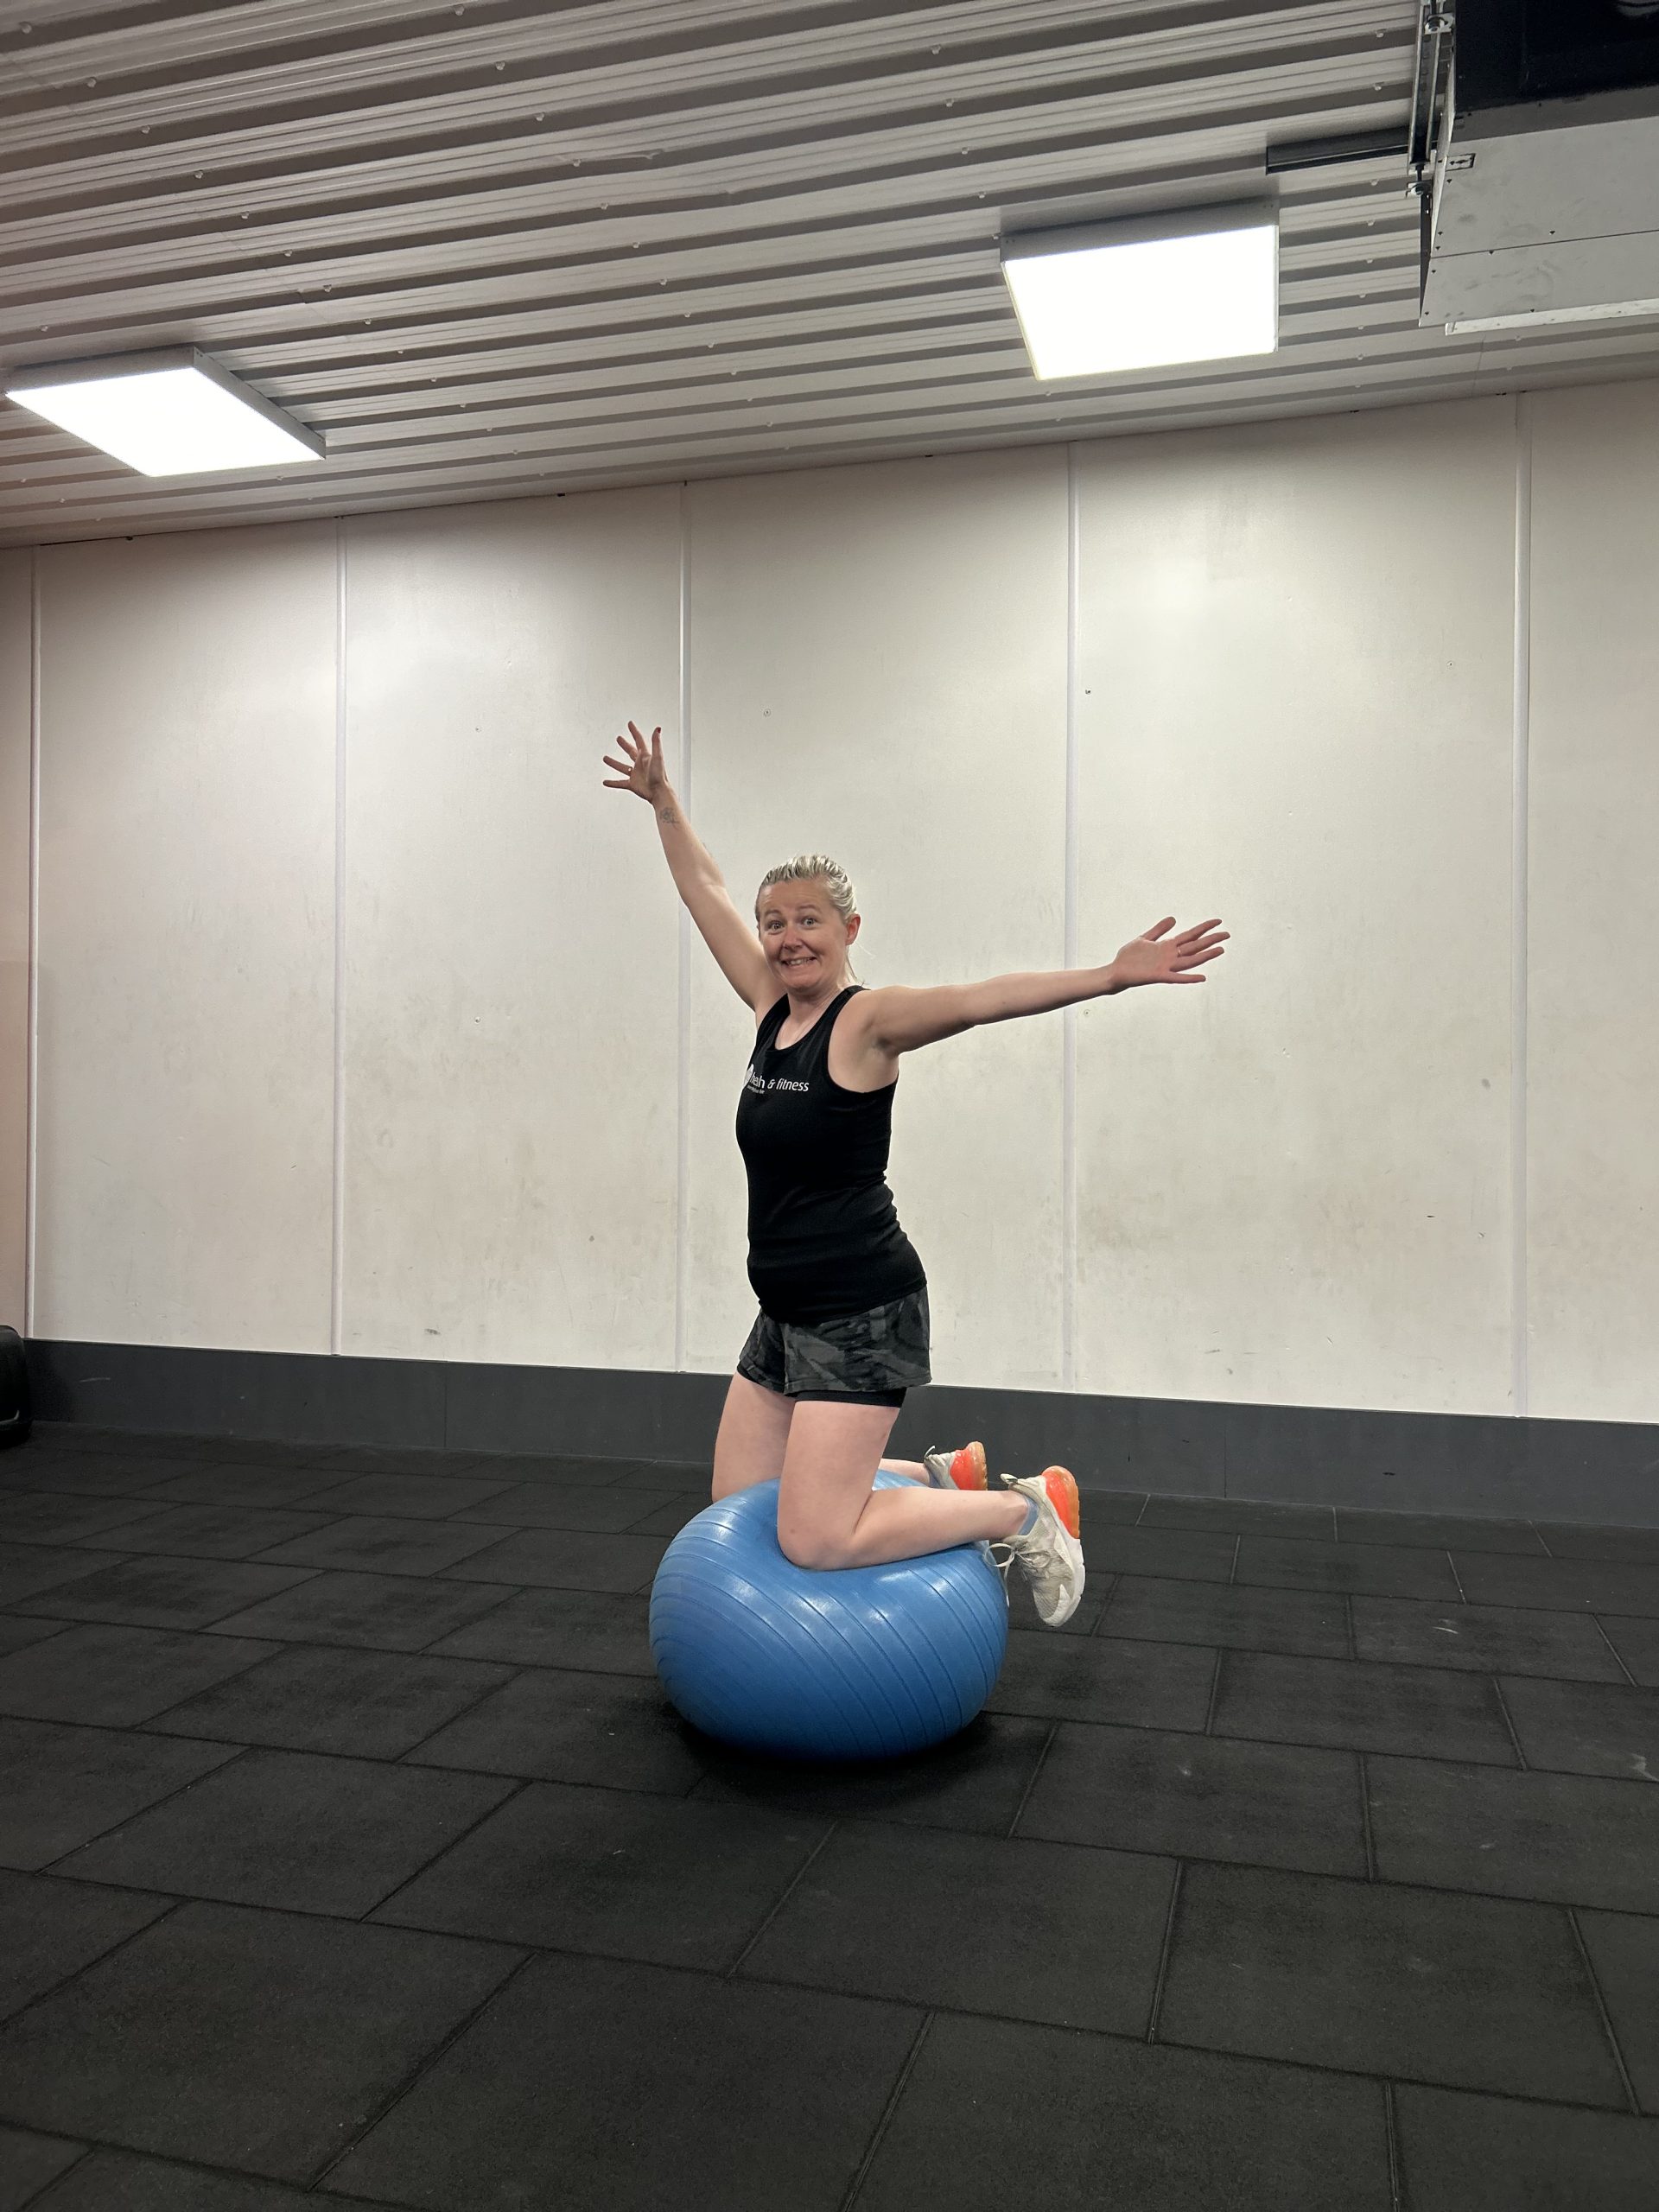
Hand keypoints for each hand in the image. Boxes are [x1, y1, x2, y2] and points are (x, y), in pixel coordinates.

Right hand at [601, 720, 669, 803]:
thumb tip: (657, 728)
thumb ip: (656, 742)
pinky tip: (605, 782)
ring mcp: (636, 774)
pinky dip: (612, 783)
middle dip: (625, 745)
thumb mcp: (657, 756)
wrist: (659, 792)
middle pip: (631, 752)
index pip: (639, 740)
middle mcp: (640, 764)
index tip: (630, 724)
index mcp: (646, 756)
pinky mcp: (632, 784)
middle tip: (618, 738)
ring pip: (622, 767)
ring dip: (614, 763)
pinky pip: (620, 783)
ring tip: (605, 758)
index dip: (634, 731)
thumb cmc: (660, 775)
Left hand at [1110, 916, 1227, 987]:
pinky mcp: (1158, 976)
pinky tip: (1202, 977)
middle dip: (1210, 940)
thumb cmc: (1129, 957)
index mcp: (1167, 946)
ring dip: (1205, 956)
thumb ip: (1159, 929)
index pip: (1189, 935)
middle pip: (1194, 946)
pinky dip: (1189, 978)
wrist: (1116, 972)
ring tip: (1220, 950)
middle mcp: (1169, 956)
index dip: (1203, 928)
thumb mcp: (1144, 938)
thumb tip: (1173, 918)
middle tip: (1227, 934)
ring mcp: (1165, 966)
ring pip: (1189, 961)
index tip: (1218, 921)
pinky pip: (1176, 978)